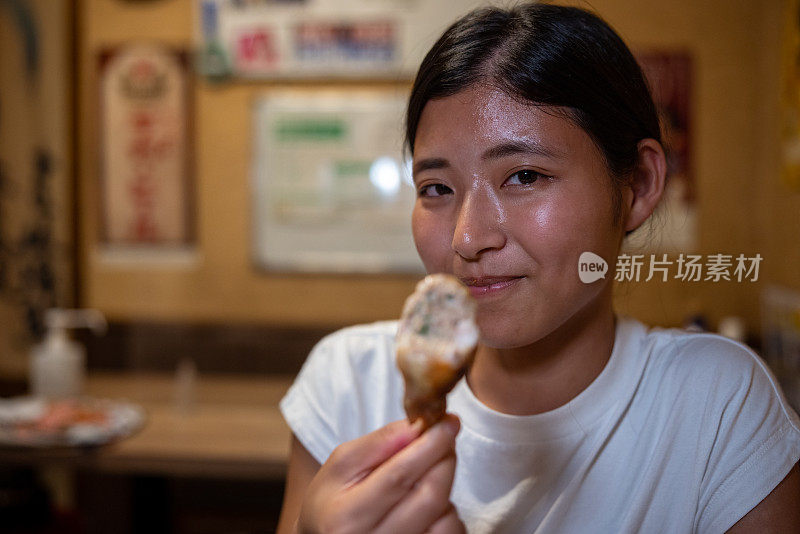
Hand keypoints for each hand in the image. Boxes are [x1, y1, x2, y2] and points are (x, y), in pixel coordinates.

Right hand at [296, 415, 464, 533]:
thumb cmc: (333, 499)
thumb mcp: (342, 464)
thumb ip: (381, 442)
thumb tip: (420, 425)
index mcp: (347, 516)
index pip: (399, 476)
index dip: (429, 446)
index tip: (447, 423)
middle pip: (430, 496)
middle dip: (444, 459)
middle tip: (443, 440)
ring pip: (446, 517)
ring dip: (445, 487)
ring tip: (425, 477)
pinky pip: (451, 533)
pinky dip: (447, 511)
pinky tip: (427, 505)